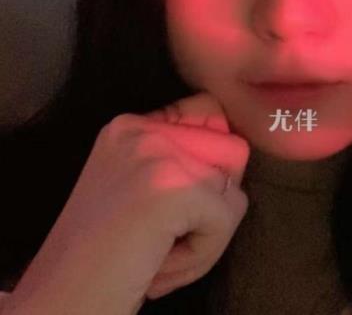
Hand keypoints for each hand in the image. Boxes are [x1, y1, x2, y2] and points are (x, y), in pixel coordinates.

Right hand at [6, 91, 249, 314]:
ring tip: (160, 257)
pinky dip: (203, 254)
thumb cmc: (102, 259)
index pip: (209, 110)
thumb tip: (237, 157)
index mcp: (130, 126)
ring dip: (207, 237)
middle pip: (231, 151)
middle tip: (168, 242)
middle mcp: (142, 129)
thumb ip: (178, 162)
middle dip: (214, 206)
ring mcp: (156, 154)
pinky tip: (159, 269)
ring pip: (233, 191)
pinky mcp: (172, 187)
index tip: (185, 202)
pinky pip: (226, 218)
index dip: (213, 158)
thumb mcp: (134, 189)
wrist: (61, 305)